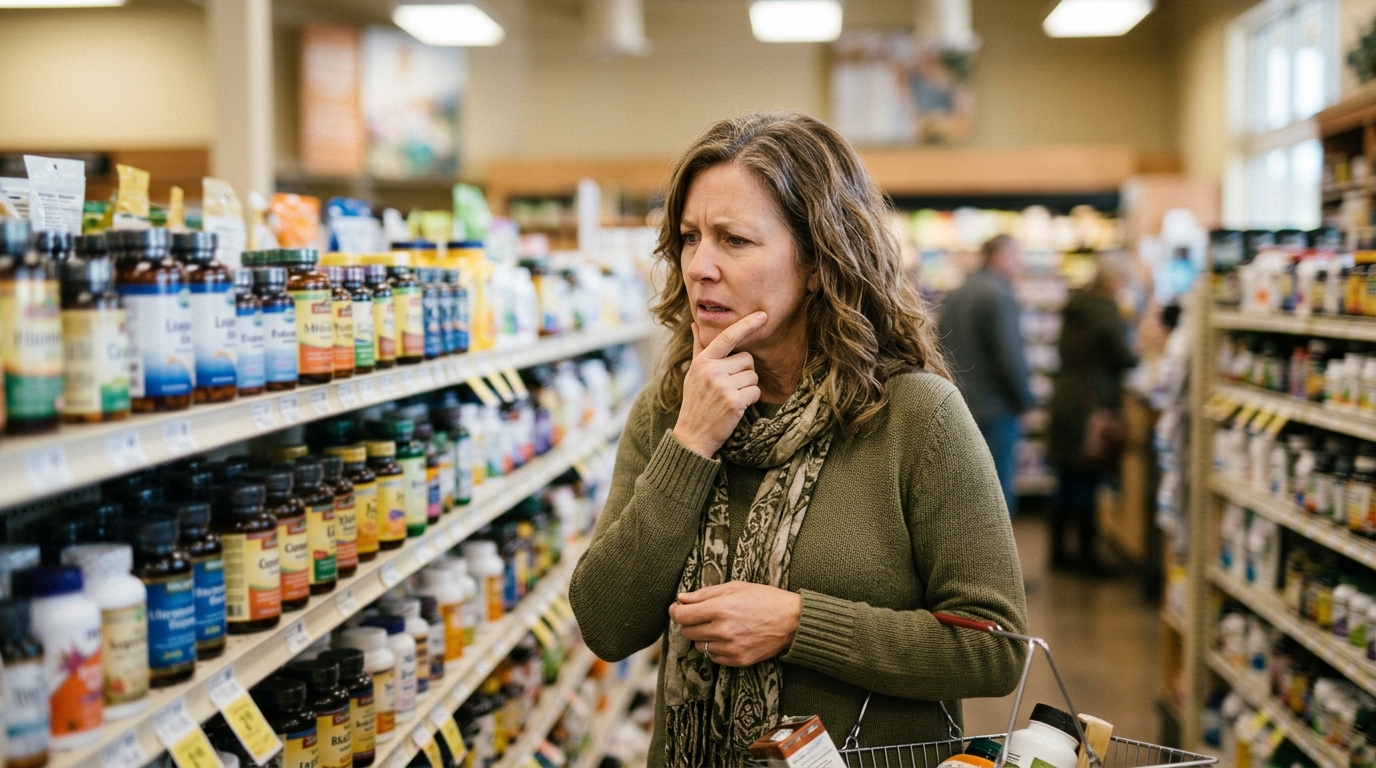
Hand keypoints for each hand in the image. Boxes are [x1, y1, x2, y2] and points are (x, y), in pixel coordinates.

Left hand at [668, 581, 801, 666]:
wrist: (792, 621)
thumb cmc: (764, 598)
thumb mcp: (735, 587)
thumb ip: (705, 594)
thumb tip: (681, 599)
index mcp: (721, 608)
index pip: (682, 616)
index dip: (675, 611)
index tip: (677, 608)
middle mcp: (723, 630)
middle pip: (687, 631)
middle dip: (690, 622)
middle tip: (702, 615)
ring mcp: (730, 648)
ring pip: (698, 646)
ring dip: (703, 636)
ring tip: (719, 627)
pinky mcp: (738, 660)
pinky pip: (713, 657)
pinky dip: (715, 648)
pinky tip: (728, 638)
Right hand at [672, 312, 766, 457]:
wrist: (692, 435)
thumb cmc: (695, 401)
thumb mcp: (693, 373)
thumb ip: (698, 348)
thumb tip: (695, 324)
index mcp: (703, 361)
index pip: (727, 337)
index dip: (747, 325)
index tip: (763, 315)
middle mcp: (712, 371)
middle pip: (747, 359)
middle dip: (744, 372)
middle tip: (729, 387)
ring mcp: (722, 386)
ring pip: (753, 376)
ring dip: (748, 387)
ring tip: (731, 397)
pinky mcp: (734, 402)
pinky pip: (756, 392)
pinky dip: (751, 400)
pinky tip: (737, 406)